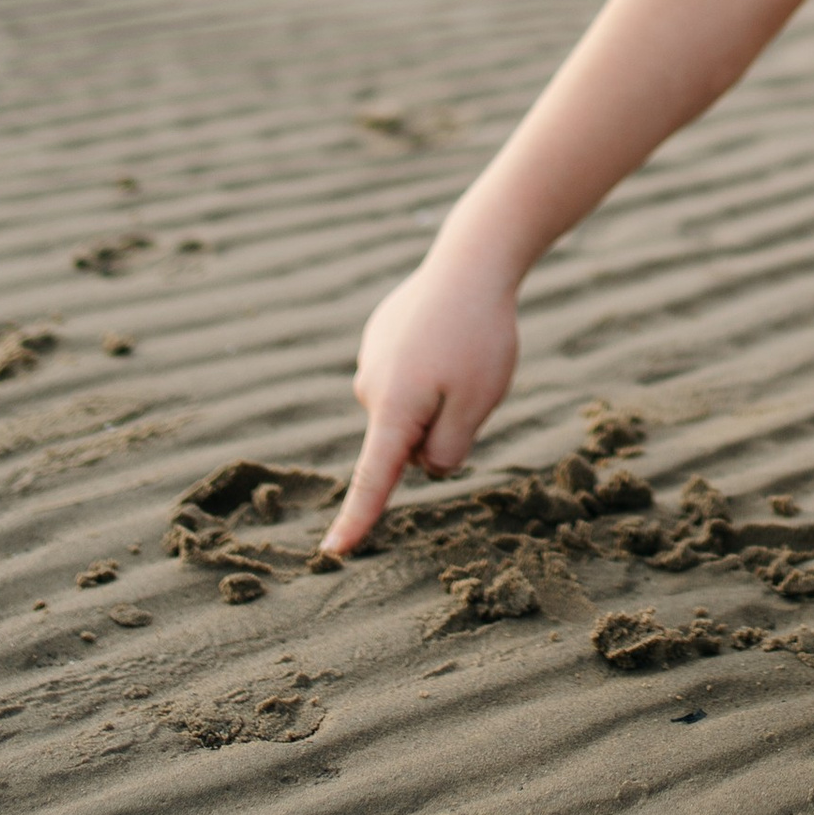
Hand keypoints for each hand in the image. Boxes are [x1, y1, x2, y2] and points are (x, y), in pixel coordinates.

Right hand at [320, 259, 518, 556]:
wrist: (470, 262)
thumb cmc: (480, 336)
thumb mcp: (477, 403)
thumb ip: (448, 448)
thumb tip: (425, 466)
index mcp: (394, 410)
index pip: (374, 479)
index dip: (358, 519)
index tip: (333, 552)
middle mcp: (371, 389)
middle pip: (409, 442)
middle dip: (441, 429)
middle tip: (474, 384)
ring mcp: (371, 361)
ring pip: (411, 408)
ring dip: (438, 396)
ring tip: (464, 351)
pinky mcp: (380, 338)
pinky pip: (409, 375)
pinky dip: (431, 368)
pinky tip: (448, 332)